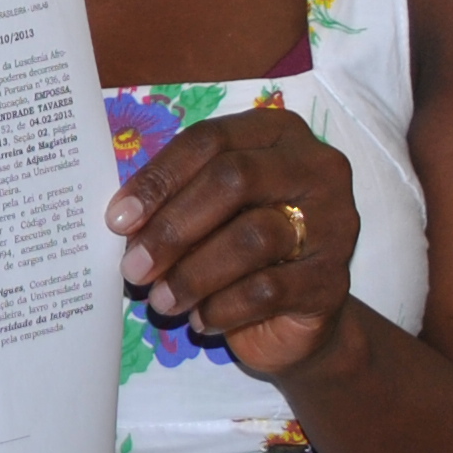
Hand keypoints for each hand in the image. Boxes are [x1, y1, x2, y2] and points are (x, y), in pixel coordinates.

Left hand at [107, 106, 360, 379]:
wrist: (296, 317)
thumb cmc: (240, 248)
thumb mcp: (208, 214)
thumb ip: (175, 201)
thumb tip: (124, 220)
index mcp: (278, 133)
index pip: (211, 140)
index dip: (159, 178)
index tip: (118, 219)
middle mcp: (315, 168)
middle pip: (233, 180)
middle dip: (173, 227)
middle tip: (134, 266)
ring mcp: (333, 222)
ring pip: (252, 237)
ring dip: (193, 274)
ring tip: (161, 300)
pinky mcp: (333, 279)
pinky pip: (268, 289)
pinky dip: (222, 307)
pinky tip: (200, 319)